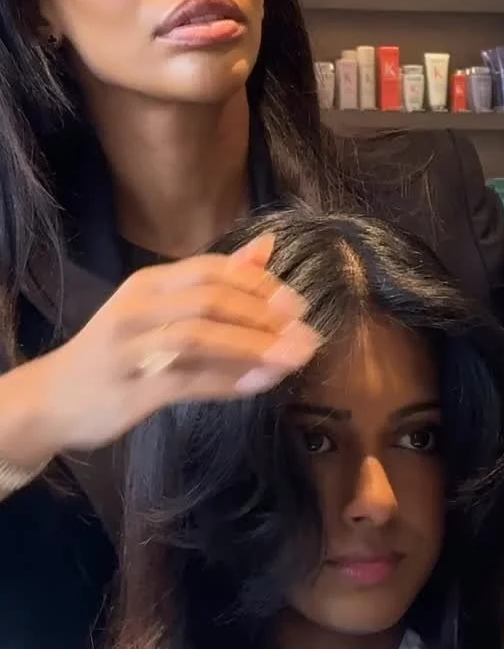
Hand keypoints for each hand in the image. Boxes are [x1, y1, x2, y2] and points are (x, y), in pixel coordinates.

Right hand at [11, 234, 318, 457]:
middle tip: (306, 333)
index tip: (297, 304)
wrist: (53, 398)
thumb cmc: (113, 355)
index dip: (259, 285)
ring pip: (202, 337)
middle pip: (210, 299)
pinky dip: (230, 381)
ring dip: (255, 346)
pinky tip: (261, 384)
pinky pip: (191, 381)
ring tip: (294, 358)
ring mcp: (134, 349)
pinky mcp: (135, 389)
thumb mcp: (157, 310)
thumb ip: (210, 285)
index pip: (211, 270)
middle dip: (265, 316)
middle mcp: (139, 309)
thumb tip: (265, 249)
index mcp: (148, 285)